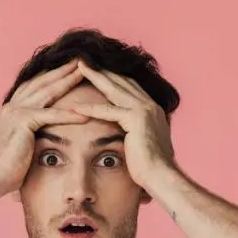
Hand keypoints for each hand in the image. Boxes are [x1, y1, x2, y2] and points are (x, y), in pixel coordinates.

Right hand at [0, 60, 91, 193]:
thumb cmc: (6, 167)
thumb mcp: (19, 144)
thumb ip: (30, 134)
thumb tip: (41, 138)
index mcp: (12, 108)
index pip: (36, 85)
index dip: (52, 75)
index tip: (69, 67)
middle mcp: (13, 105)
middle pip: (43, 82)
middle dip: (63, 70)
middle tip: (81, 59)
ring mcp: (17, 111)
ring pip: (48, 91)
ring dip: (68, 80)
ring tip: (84, 72)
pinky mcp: (23, 121)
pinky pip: (51, 114)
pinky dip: (69, 114)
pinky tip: (85, 113)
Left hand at [63, 61, 176, 188]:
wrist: (161, 176)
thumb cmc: (152, 168)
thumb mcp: (144, 146)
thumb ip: (137, 136)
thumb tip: (131, 140)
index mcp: (153, 110)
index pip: (130, 87)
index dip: (113, 78)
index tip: (98, 71)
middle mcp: (150, 105)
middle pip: (122, 82)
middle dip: (103, 71)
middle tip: (84, 61)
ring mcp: (144, 110)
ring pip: (115, 89)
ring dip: (96, 77)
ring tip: (80, 68)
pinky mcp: (136, 119)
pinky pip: (109, 111)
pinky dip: (92, 109)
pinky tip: (76, 107)